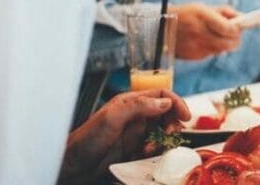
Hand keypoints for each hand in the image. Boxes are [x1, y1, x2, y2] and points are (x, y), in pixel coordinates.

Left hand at [59, 90, 190, 183]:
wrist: (74, 164)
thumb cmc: (87, 138)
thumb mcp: (113, 117)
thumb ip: (139, 106)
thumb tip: (165, 103)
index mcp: (131, 102)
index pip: (162, 95)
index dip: (176, 103)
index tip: (185, 115)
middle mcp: (137, 115)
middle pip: (167, 113)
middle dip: (173, 122)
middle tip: (170, 133)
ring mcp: (137, 132)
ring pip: (163, 130)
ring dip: (164, 138)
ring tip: (155, 145)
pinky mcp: (135, 148)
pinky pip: (155, 146)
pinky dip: (156, 149)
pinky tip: (146, 152)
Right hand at [169, 2, 241, 58]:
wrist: (160, 28)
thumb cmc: (186, 14)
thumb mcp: (203, 7)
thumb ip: (225, 12)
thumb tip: (243, 17)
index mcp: (201, 16)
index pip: (227, 29)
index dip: (237, 30)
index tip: (239, 28)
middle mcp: (198, 32)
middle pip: (228, 44)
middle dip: (235, 40)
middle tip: (234, 35)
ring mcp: (195, 46)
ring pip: (222, 50)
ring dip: (225, 44)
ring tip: (219, 36)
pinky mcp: (193, 56)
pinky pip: (211, 54)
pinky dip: (213, 48)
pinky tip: (205, 41)